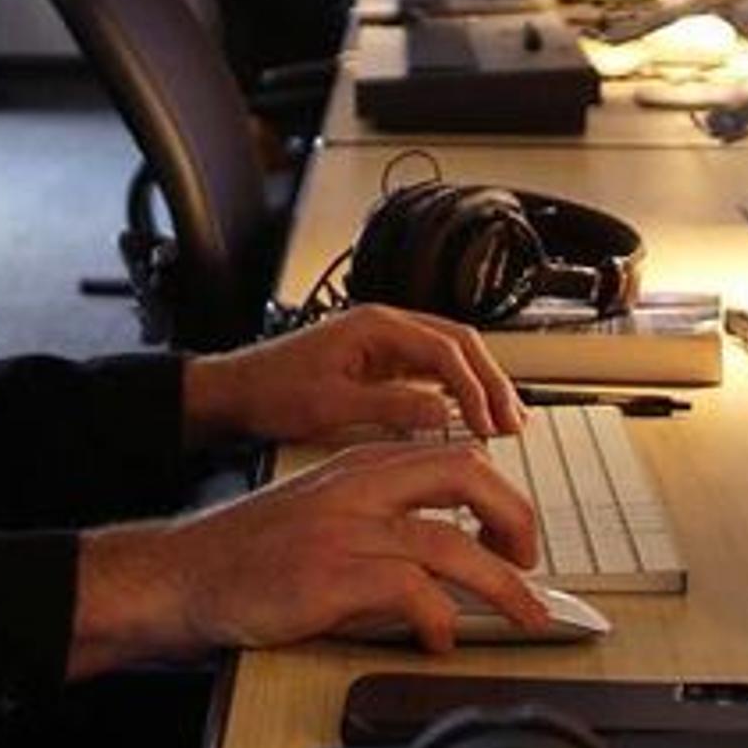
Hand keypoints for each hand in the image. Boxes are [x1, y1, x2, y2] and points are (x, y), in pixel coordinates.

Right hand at [71, 441, 549, 668]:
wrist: (181, 575)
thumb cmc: (246, 554)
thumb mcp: (320, 512)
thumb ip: (378, 517)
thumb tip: (446, 552)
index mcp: (358, 467)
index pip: (454, 456)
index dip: (501, 495)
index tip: (516, 535)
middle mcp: (357, 488)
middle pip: (467, 476)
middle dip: (516, 520)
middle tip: (532, 565)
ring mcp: (344, 531)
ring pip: (450, 543)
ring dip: (501, 585)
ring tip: (524, 615)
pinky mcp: (330, 577)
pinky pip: (410, 592)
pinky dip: (439, 619)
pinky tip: (440, 638)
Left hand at [184, 304, 525, 448]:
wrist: (235, 392)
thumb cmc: (271, 392)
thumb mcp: (330, 406)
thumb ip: (389, 407)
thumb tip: (443, 414)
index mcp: (375, 326)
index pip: (444, 349)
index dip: (475, 387)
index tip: (489, 422)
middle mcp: (385, 326)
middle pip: (459, 343)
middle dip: (491, 381)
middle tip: (512, 421)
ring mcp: (384, 343)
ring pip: (450, 355)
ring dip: (480, 384)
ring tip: (505, 420)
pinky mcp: (380, 362)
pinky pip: (432, 370)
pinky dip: (458, 391)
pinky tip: (472, 415)